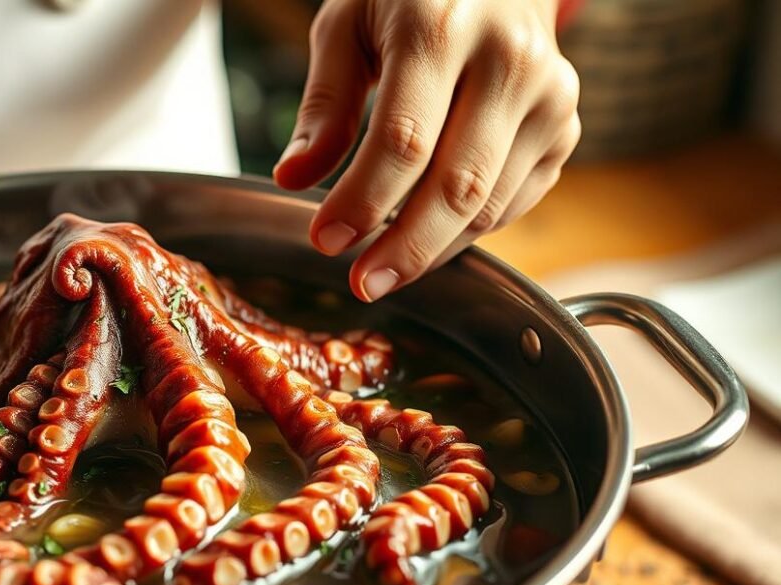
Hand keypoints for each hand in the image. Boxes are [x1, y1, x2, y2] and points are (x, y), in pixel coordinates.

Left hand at [273, 0, 580, 301]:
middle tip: (363, 284)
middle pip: (457, 184)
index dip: (363, 201)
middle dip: (405, 248)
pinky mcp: (564, 128)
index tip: (326, 240)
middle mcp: (510, 60)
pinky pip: (512, 204)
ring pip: (489, 204)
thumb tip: (294, 179)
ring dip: (432, 249)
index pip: (404, 140)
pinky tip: (425, 238)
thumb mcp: (346, 25)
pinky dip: (465, 234)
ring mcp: (549, 97)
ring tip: (383, 267)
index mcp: (443, 26)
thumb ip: (323, 104)